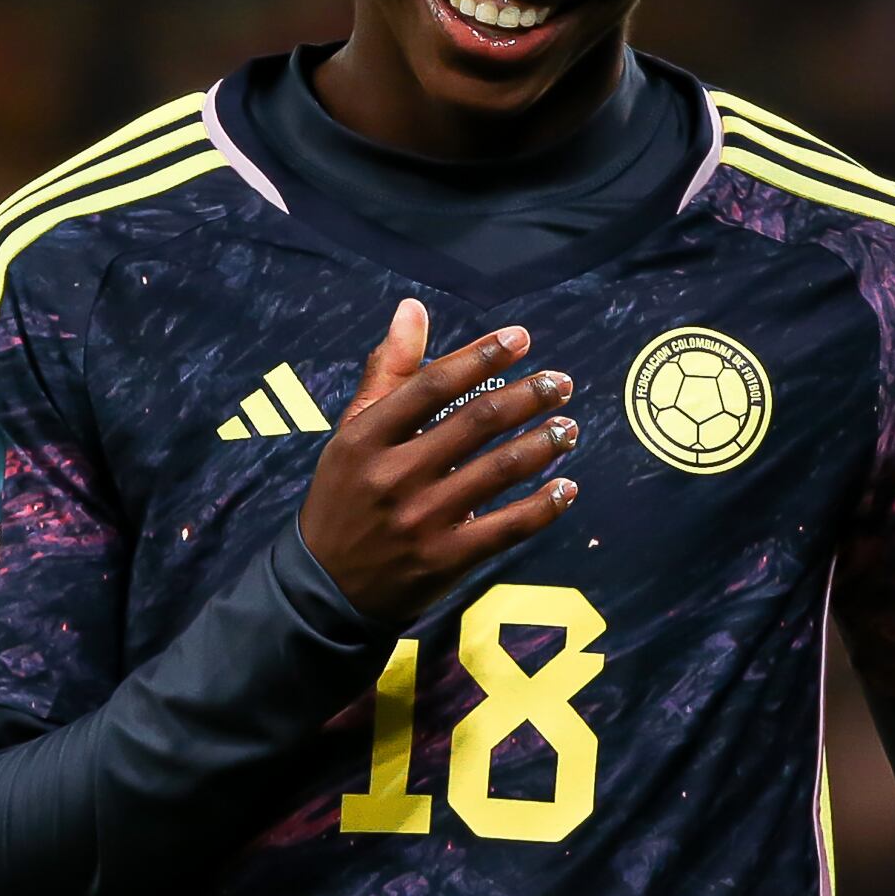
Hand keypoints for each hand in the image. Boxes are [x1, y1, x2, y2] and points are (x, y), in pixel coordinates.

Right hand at [301, 300, 579, 624]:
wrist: (325, 586)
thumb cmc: (346, 497)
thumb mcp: (352, 434)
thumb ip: (388, 372)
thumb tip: (412, 308)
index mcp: (367, 437)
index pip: (433, 385)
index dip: (482, 356)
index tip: (522, 339)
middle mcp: (394, 475)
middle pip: (476, 422)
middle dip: (528, 396)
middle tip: (560, 383)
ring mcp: (422, 520)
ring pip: (500, 470)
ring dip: (544, 444)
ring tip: (569, 428)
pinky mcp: (446, 559)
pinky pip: (508, 526)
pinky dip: (544, 505)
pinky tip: (566, 487)